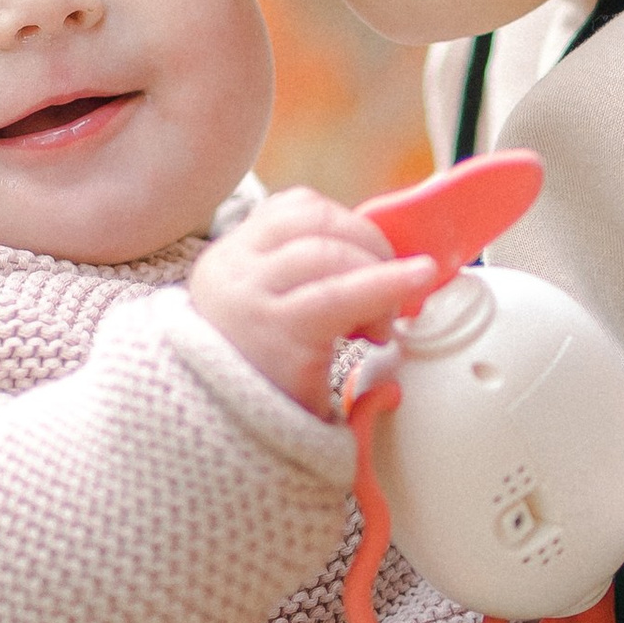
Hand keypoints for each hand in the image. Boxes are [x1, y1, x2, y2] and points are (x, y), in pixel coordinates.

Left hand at [188, 190, 439, 414]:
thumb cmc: (262, 398)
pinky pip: (292, 204)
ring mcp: (236, 251)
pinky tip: (344, 250)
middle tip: (391, 308)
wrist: (199, 381)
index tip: (424, 276)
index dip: (386, 283)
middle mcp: (244, 284)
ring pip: (310, 214)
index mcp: (265, 334)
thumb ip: (359, 409)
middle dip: (377, 266)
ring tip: (371, 272)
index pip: (332, 296)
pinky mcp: (238, 234)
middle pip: (325, 249)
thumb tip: (393, 392)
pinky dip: (330, 219)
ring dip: (357, 236)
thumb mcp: (312, 418)